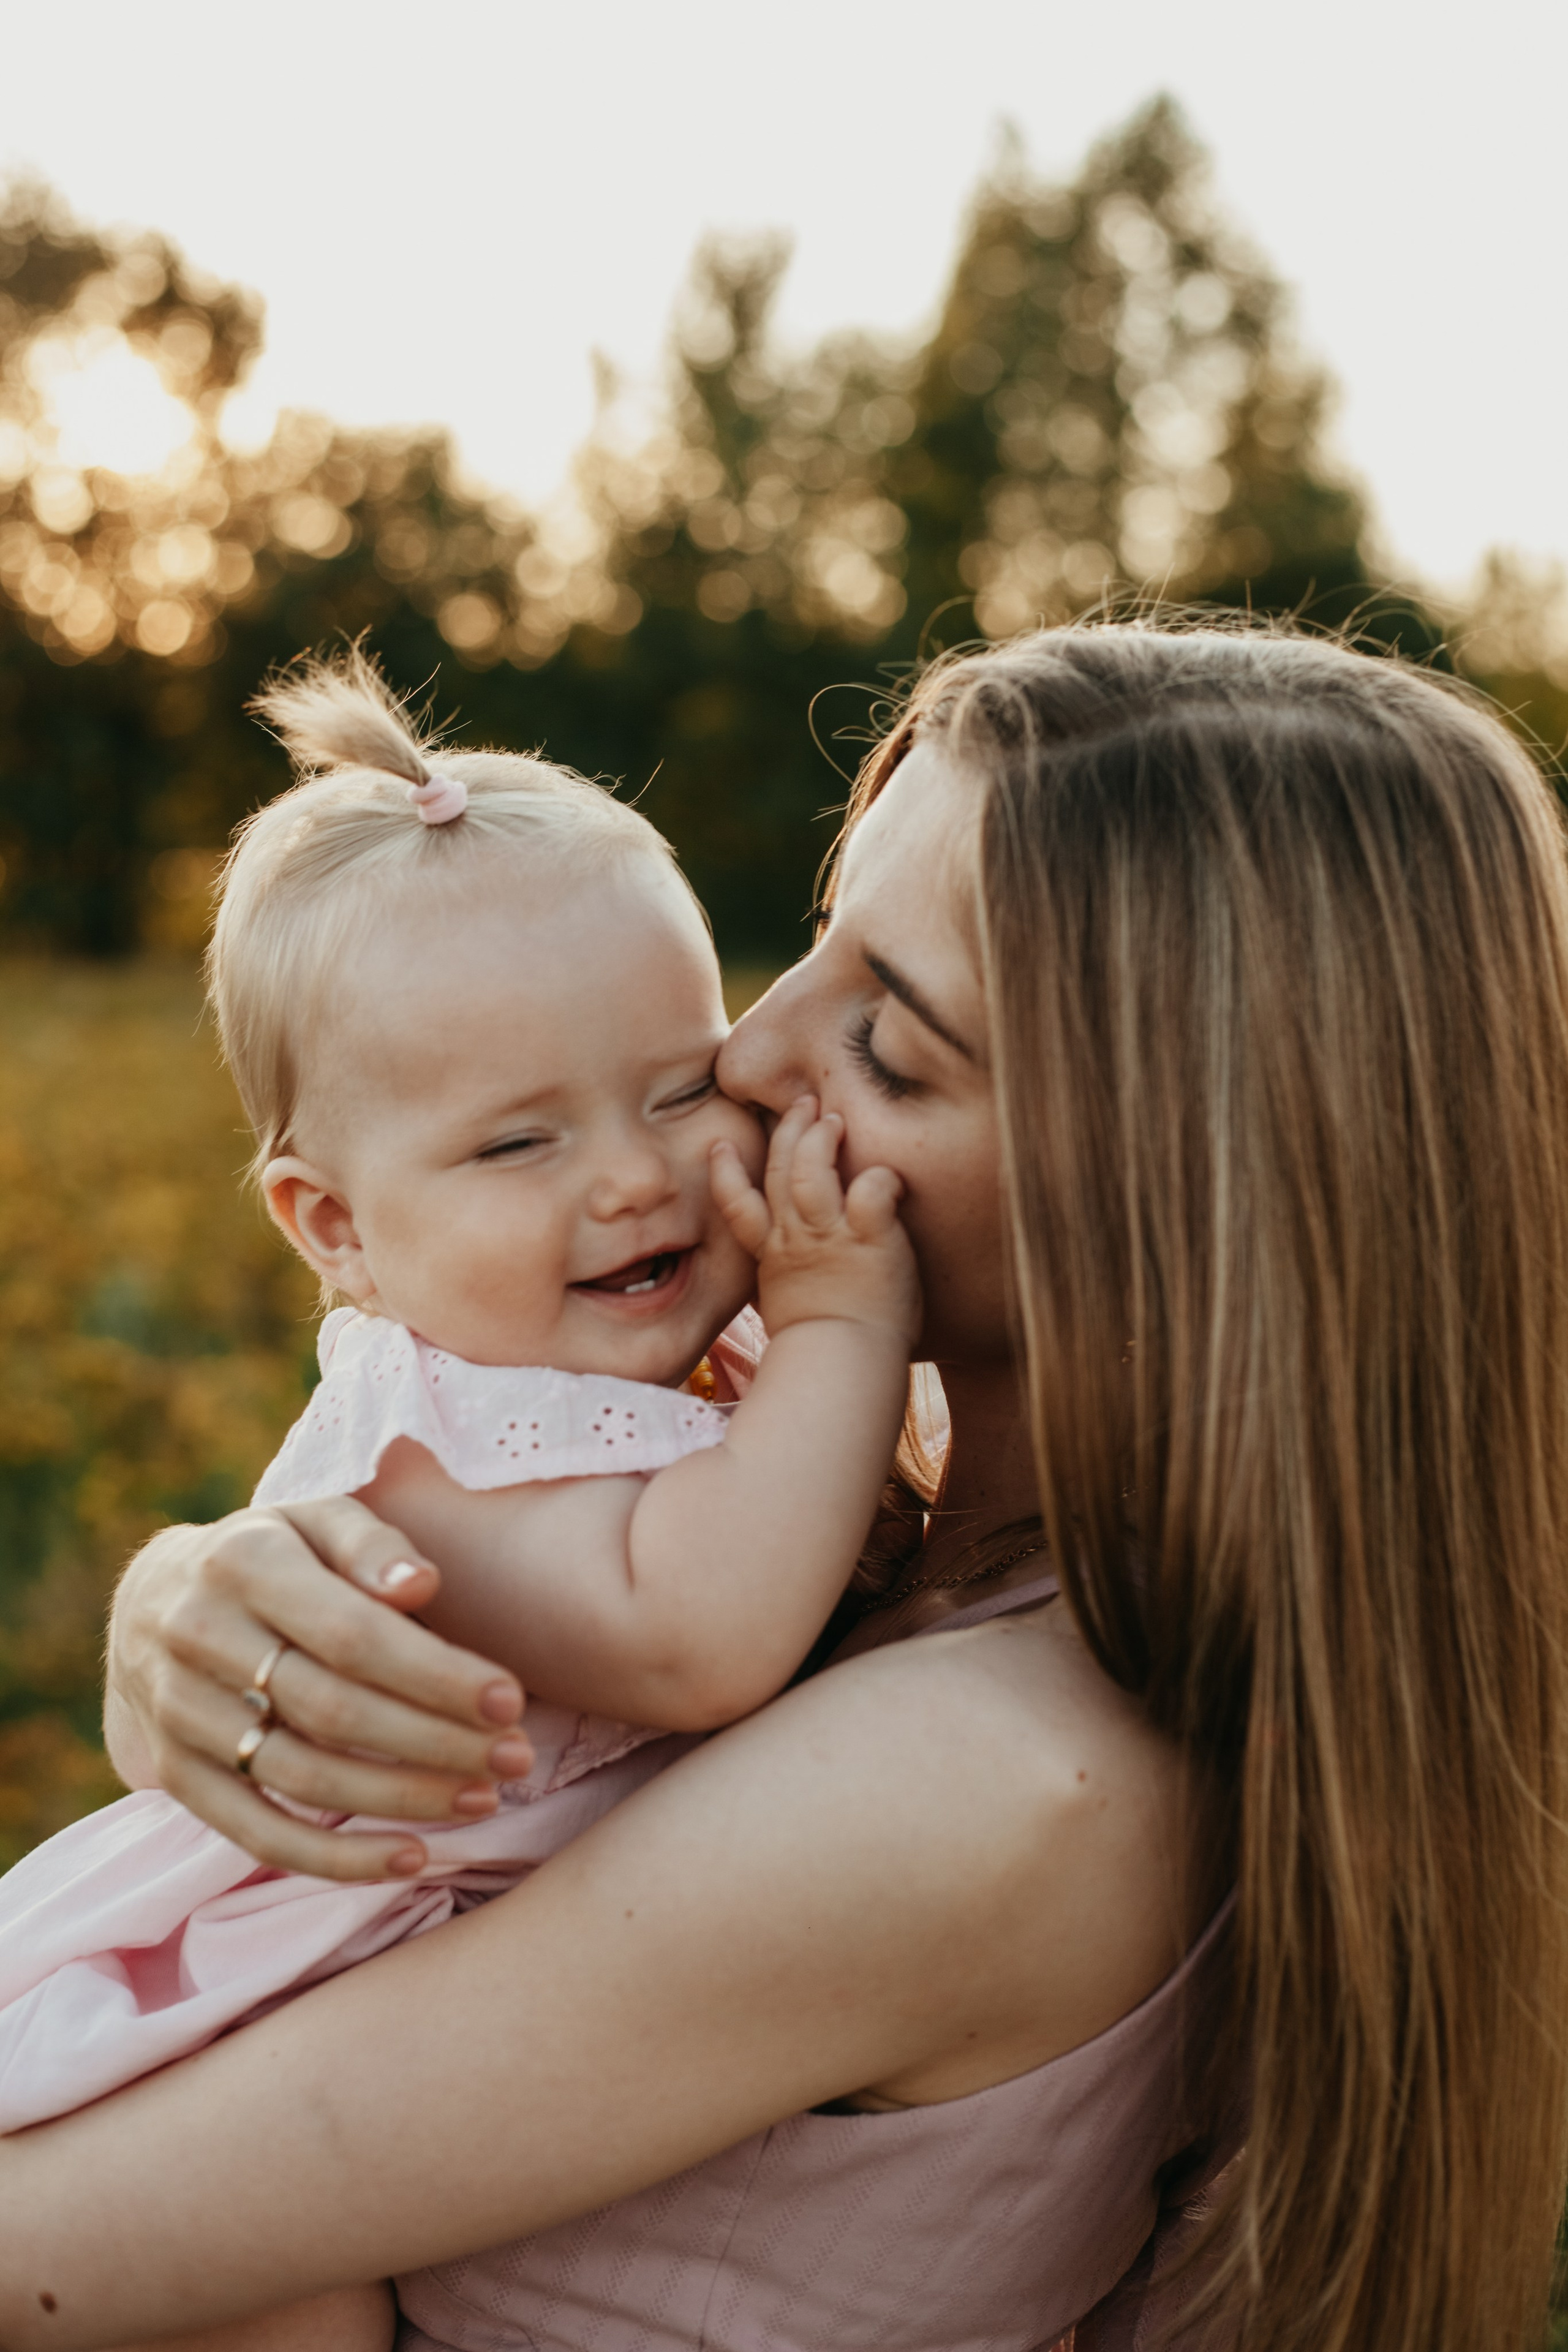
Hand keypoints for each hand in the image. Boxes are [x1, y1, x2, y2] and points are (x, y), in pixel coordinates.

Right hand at [105, 1500, 534, 1880]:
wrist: (152, 1601)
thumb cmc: (273, 1554)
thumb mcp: (316, 1520)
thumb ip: (372, 1544)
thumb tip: (422, 1584)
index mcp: (245, 1563)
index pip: (352, 1634)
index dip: (434, 1674)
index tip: (509, 1699)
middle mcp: (199, 1637)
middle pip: (332, 1710)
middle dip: (437, 1741)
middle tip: (517, 1759)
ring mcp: (180, 1714)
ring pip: (301, 1776)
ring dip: (403, 1798)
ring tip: (484, 1799)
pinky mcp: (176, 1776)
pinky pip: (258, 1834)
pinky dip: (337, 1858)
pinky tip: (413, 1858)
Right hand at [710, 1095, 920, 1346]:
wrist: (842, 1366)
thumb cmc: (822, 1348)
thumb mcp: (788, 1308)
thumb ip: (787, 1282)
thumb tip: (788, 1286)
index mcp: (774, 1254)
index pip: (738, 1204)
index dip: (726, 1172)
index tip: (720, 1145)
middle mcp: (796, 1238)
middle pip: (778, 1170)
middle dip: (788, 1131)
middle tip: (804, 1104)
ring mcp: (830, 1235)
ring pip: (811, 1169)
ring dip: (820, 1139)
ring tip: (833, 1118)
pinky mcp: (870, 1238)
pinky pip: (871, 1191)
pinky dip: (880, 1178)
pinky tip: (889, 1174)